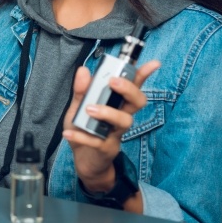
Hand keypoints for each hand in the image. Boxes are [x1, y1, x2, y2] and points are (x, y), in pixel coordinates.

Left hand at [62, 60, 159, 192]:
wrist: (82, 159)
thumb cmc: (84, 128)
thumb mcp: (78, 106)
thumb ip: (81, 90)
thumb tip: (83, 70)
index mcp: (116, 103)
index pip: (134, 86)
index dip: (144, 74)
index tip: (153, 63)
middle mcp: (121, 116)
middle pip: (138, 102)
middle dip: (129, 89)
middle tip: (113, 82)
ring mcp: (116, 133)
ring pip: (124, 121)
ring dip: (108, 112)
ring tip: (89, 109)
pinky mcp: (106, 149)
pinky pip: (98, 142)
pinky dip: (82, 137)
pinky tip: (68, 133)